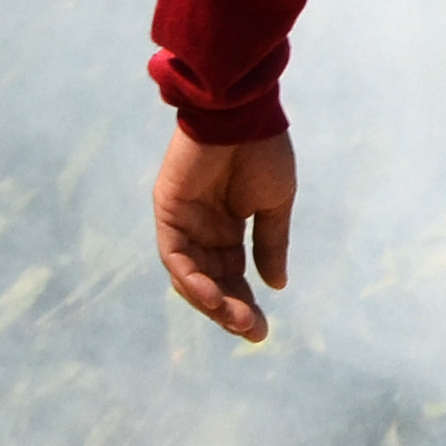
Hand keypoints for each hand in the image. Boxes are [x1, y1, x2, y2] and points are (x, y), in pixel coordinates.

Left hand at [154, 125, 296, 343]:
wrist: (242, 113)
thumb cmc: (263, 150)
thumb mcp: (275, 205)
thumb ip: (271, 244)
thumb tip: (276, 285)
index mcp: (228, 227)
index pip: (232, 275)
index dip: (245, 303)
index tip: (261, 331)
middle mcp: (202, 229)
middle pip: (211, 282)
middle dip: (230, 310)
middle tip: (252, 331)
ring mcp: (183, 222)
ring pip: (190, 277)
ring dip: (212, 302)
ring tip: (237, 320)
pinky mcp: (168, 212)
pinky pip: (175, 257)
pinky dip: (192, 280)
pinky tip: (214, 297)